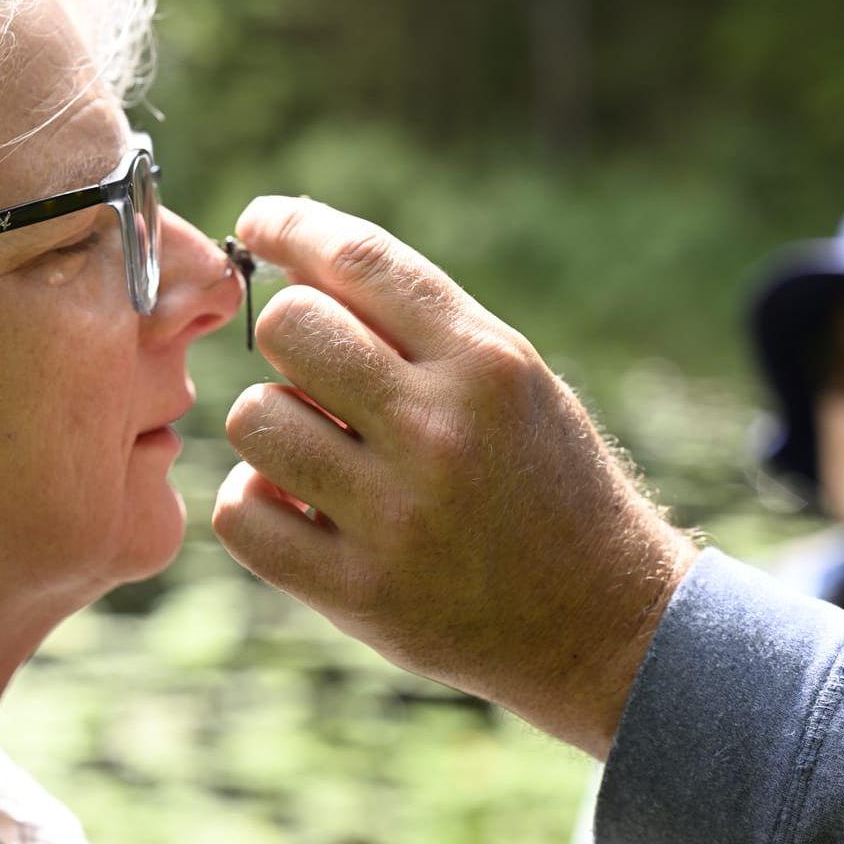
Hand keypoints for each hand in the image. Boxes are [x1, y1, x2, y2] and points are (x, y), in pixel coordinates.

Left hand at [212, 195, 700, 759]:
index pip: (364, 260)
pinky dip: (256, 502)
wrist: (601, 621)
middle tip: (318, 379)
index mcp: (488, 364)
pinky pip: (242, 511)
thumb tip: (294, 263)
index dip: (294, 225)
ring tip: (319, 453)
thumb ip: (415, 325)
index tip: (259, 222)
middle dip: (289, 339)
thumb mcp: (511, 382)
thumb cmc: (541, 481)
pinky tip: (299, 508)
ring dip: (271, 426)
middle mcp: (441, 432)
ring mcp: (398, 517)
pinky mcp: (360, 592)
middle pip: (290, 326)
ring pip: (254, 416)